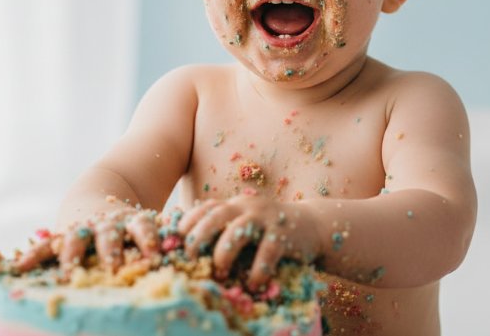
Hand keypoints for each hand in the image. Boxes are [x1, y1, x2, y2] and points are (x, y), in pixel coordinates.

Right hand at [13, 205, 159, 274]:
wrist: (99, 199)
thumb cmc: (133, 227)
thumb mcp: (152, 227)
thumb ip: (168, 240)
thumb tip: (199, 258)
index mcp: (134, 221)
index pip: (143, 227)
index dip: (148, 238)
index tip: (154, 252)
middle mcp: (108, 225)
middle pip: (109, 234)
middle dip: (110, 250)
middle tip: (113, 265)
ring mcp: (83, 229)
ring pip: (76, 239)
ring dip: (73, 255)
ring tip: (68, 270)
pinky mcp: (62, 236)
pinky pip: (45, 247)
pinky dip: (33, 256)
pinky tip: (19, 268)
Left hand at [178, 196, 321, 290]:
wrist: (312, 225)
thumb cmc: (270, 231)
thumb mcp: (246, 223)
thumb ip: (224, 229)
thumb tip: (189, 249)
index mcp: (235, 205)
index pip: (206, 207)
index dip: (188, 222)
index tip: (176, 240)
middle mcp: (247, 207)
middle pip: (216, 215)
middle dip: (198, 236)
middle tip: (189, 257)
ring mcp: (266, 218)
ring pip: (238, 231)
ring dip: (224, 253)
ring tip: (221, 272)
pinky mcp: (283, 234)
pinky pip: (267, 253)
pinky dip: (257, 271)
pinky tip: (253, 284)